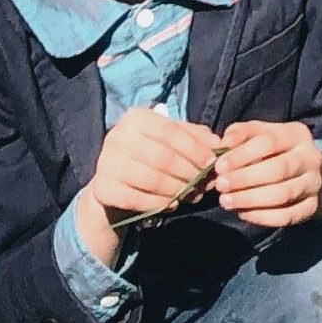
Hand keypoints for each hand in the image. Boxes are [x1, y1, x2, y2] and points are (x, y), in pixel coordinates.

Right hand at [77, 108, 220, 264]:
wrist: (114, 180)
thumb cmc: (150, 154)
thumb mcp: (172, 140)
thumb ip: (196, 138)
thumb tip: (219, 144)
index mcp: (136, 118)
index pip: (171, 132)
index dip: (195, 149)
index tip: (212, 163)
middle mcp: (117, 136)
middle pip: (163, 157)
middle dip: (189, 173)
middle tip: (204, 184)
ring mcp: (106, 163)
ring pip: (152, 180)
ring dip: (178, 190)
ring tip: (191, 195)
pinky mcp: (102, 188)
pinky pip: (137, 199)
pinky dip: (160, 204)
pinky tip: (172, 204)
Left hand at [213, 121, 321, 229]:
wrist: (304, 172)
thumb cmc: (272, 149)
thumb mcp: (258, 134)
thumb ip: (240, 133)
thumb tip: (224, 144)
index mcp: (298, 134)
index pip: (270, 142)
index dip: (243, 154)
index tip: (219, 166)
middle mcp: (311, 158)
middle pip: (279, 169)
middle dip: (245, 179)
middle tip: (220, 186)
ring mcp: (314, 184)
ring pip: (284, 194)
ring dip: (251, 199)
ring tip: (226, 201)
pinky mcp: (312, 207)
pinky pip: (287, 216)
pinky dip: (262, 216)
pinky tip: (242, 213)